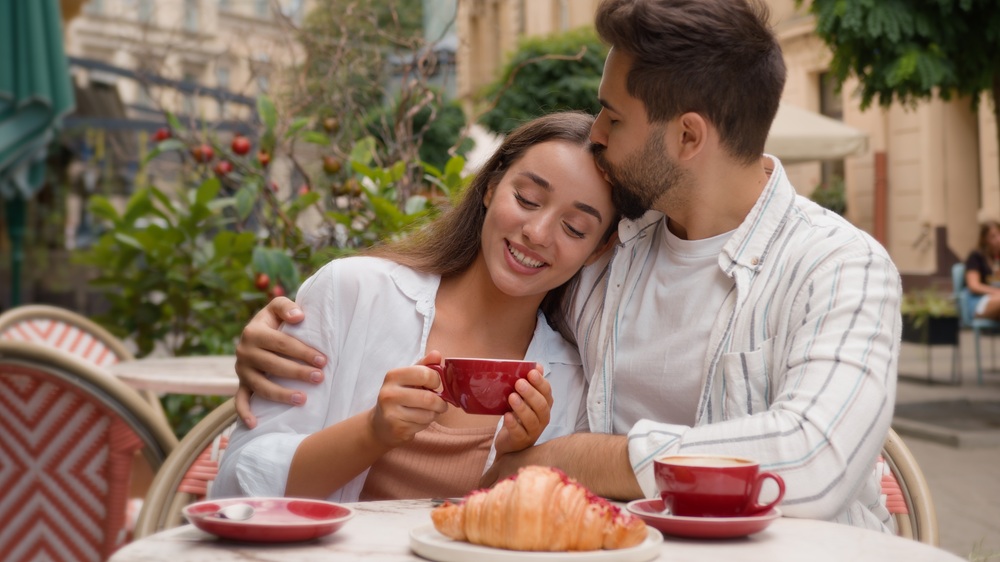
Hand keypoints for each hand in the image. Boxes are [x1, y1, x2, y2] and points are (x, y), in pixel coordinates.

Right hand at [234, 297, 325, 427]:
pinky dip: (244, 413)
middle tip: (320, 378)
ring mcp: (241, 370)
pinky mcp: (240, 384)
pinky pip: (239, 401)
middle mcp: (244, 351)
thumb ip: (286, 307)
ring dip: (281, 394)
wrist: (255, 333)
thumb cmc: (274, 321)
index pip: (281, 343)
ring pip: (260, 386)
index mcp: (253, 332)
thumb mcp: (277, 308)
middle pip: (273, 365)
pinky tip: (255, 424)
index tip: (323, 360)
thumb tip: (299, 317)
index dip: (302, 352)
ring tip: (303, 399)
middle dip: (298, 372)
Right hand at [368, 350, 448, 447]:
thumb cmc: (399, 396)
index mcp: (393, 376)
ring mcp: (391, 413)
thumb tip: (437, 354)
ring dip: (434, 414)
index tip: (435, 384)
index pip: (424, 374)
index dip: (436, 380)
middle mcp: (389, 394)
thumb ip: (424, 366)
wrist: (380, 424)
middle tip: (440, 403)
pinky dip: (426, 423)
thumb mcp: (409, 378)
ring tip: (427, 411)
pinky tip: (418, 420)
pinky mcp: (397, 429)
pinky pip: (423, 425)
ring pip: (428, 414)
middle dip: (440, 402)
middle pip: (429, 398)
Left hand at [493, 366, 551, 455]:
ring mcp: (533, 431)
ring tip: (511, 397)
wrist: (509, 441)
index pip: (547, 393)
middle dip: (531, 393)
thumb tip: (538, 366)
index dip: (540, 383)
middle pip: (541, 406)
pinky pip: (519, 433)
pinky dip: (513, 424)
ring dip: (522, 408)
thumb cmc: (518, 416)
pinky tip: (507, 415)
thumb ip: (530, 383)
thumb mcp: (524, 399)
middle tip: (519, 383)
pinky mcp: (521, 441)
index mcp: (544, 405)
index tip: (531, 372)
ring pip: (531, 420)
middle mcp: (542, 419)